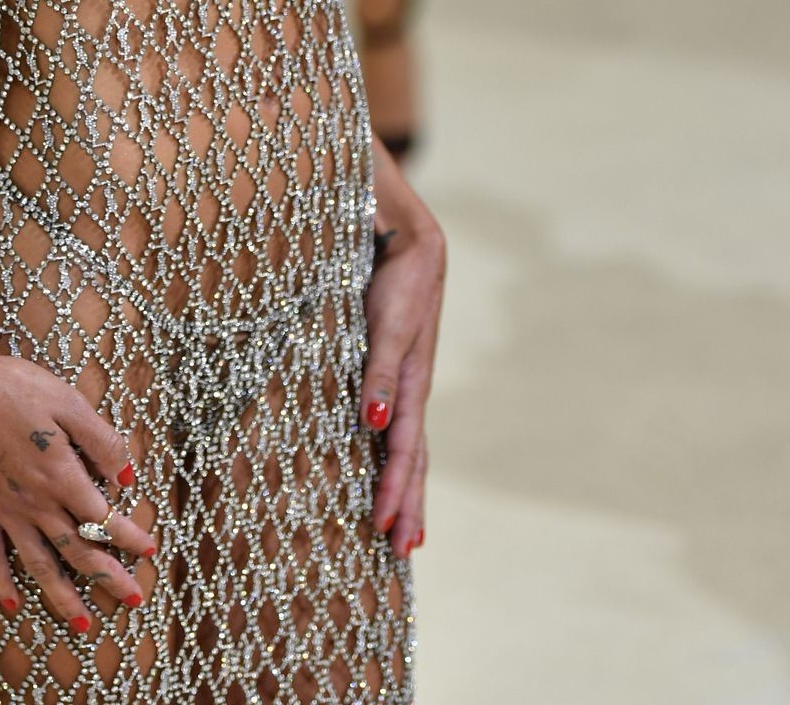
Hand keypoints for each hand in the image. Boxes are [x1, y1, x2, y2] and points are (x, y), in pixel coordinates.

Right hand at [0, 346, 157, 630]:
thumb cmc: (14, 388)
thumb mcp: (68, 402)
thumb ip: (100, 440)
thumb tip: (126, 476)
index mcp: (62, 475)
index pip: (103, 518)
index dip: (129, 537)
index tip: (149, 552)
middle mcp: (36, 503)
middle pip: (78, 551)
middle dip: (109, 578)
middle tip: (132, 600)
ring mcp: (5, 510)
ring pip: (40, 564)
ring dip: (63, 597)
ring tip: (83, 624)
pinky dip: (1, 582)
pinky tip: (11, 604)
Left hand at [357, 164, 446, 556]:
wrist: (408, 237)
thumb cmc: (396, 279)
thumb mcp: (388, 325)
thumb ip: (379, 372)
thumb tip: (376, 426)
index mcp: (412, 385)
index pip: (406, 452)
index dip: (396, 492)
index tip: (385, 531)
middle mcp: (410, 389)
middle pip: (413, 458)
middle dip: (406, 503)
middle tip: (401, 552)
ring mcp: (404, 378)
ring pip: (408, 444)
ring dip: (405, 487)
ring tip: (402, 529)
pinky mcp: (393, 364)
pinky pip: (395, 420)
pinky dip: (394, 453)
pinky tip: (385, 463)